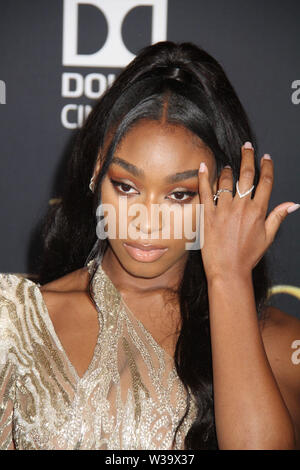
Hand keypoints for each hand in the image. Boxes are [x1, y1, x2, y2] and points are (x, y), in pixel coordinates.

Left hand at [198, 142, 298, 280]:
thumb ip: (277, 217)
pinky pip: (205, 192)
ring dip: (229, 170)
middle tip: (247, 146)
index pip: (265, 182)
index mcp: (258, 211)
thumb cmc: (248, 256)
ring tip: (229, 166)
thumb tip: (293, 204)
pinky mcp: (208, 215)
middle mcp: (242, 207)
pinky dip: (204, 177)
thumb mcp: (267, 237)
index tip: (266, 157)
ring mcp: (224, 210)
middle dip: (248, 157)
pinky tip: (204, 166)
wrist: (228, 270)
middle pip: (246, 175)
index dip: (266, 167)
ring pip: (227, 181)